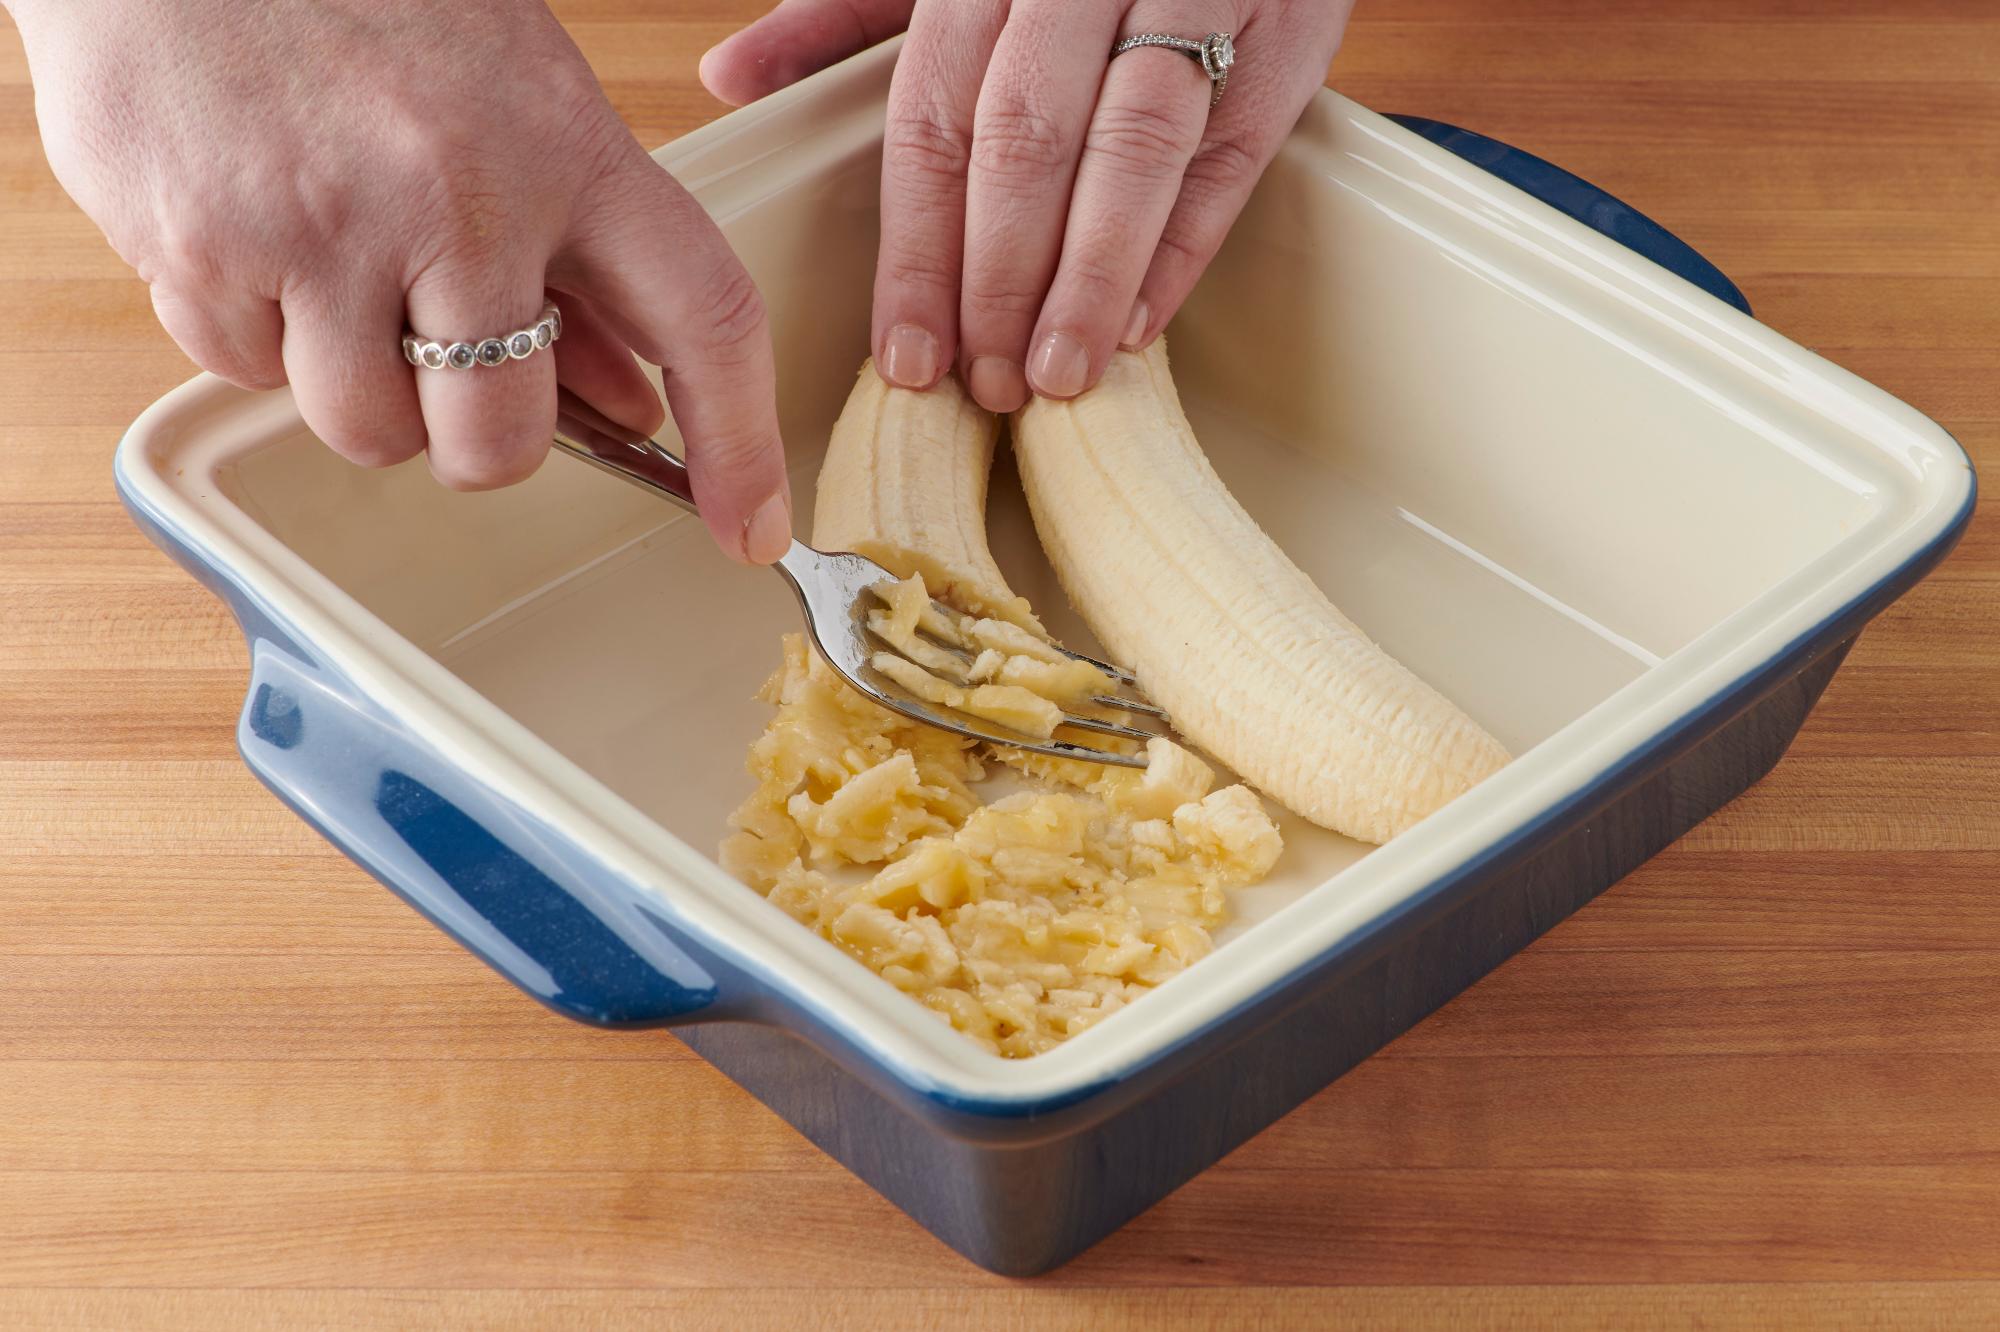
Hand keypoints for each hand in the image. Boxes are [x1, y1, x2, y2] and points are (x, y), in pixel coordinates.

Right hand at [8, 0, 792, 561]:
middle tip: (445, 362)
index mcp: (563, 143)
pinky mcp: (202, 250)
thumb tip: (627, 402)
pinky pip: (249, 375)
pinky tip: (253, 226)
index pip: (703, 318)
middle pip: (498, 443)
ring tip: (335, 266)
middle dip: (476, 438)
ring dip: (359, 389)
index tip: (753, 528)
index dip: (741, 443)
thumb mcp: (512, 91)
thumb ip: (576, 247)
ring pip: (369, 432)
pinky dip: (255, 333)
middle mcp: (455, 196)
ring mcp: (322, 229)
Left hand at [701, 0, 1351, 411]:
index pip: (935, 120)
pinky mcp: (1287, 31)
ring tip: (1059, 377)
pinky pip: (1228, 152)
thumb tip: (731, 77)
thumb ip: (846, 17)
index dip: (920, 252)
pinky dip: (1182, 246)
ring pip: (1132, 148)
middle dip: (999, 280)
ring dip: (1089, 278)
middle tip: (987, 384)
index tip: (908, 356)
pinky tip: (1139, 326)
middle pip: (1026, 141)